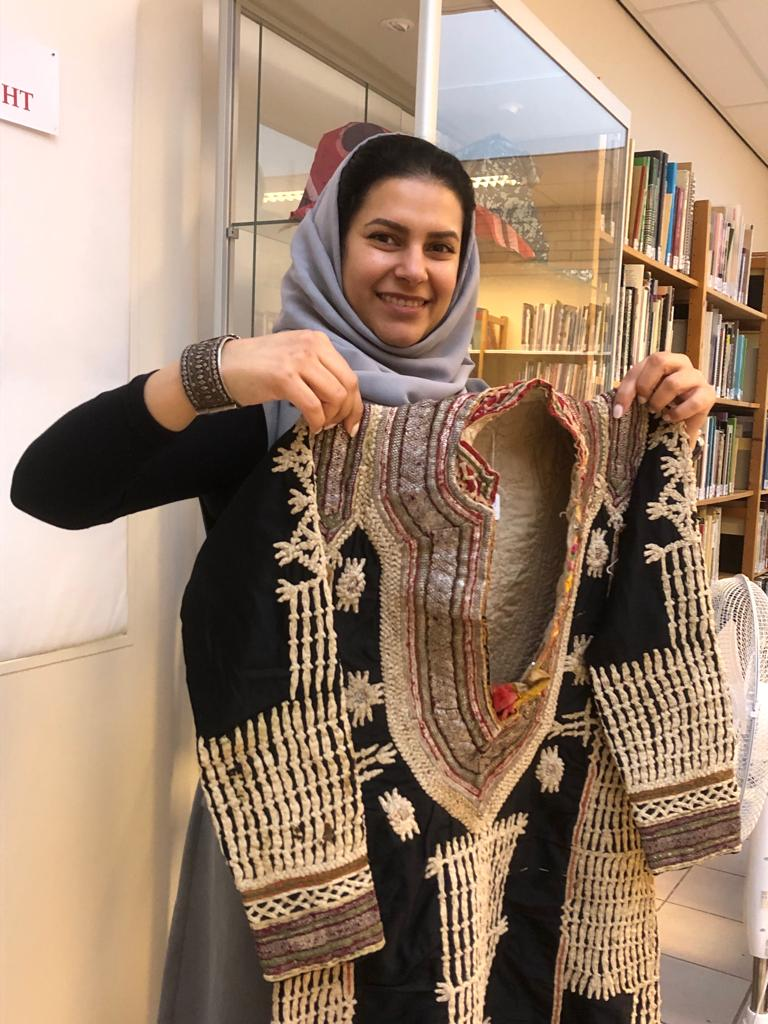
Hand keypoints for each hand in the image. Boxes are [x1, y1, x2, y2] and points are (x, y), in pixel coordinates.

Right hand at [221, 330, 362, 436]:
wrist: (224, 366)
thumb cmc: (259, 367)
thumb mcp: (295, 359)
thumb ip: (319, 371)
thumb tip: (343, 399)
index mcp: (318, 341)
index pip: (349, 374)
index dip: (355, 403)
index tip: (351, 422)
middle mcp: (312, 346)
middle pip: (347, 386)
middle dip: (346, 412)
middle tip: (335, 427)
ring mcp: (298, 360)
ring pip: (335, 397)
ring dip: (330, 418)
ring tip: (319, 424)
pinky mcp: (284, 378)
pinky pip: (313, 406)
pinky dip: (316, 422)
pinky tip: (310, 427)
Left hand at [612, 352, 715, 444]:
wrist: (678, 429)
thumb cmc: (658, 407)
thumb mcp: (640, 398)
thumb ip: (628, 396)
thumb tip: (618, 412)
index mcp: (663, 361)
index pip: (643, 364)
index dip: (628, 388)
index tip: (619, 411)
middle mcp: (681, 364)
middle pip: (660, 360)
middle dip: (645, 385)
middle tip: (643, 403)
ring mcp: (696, 378)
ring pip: (674, 382)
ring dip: (659, 401)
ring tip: (656, 411)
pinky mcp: (708, 395)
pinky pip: (694, 401)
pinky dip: (677, 413)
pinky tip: (669, 419)